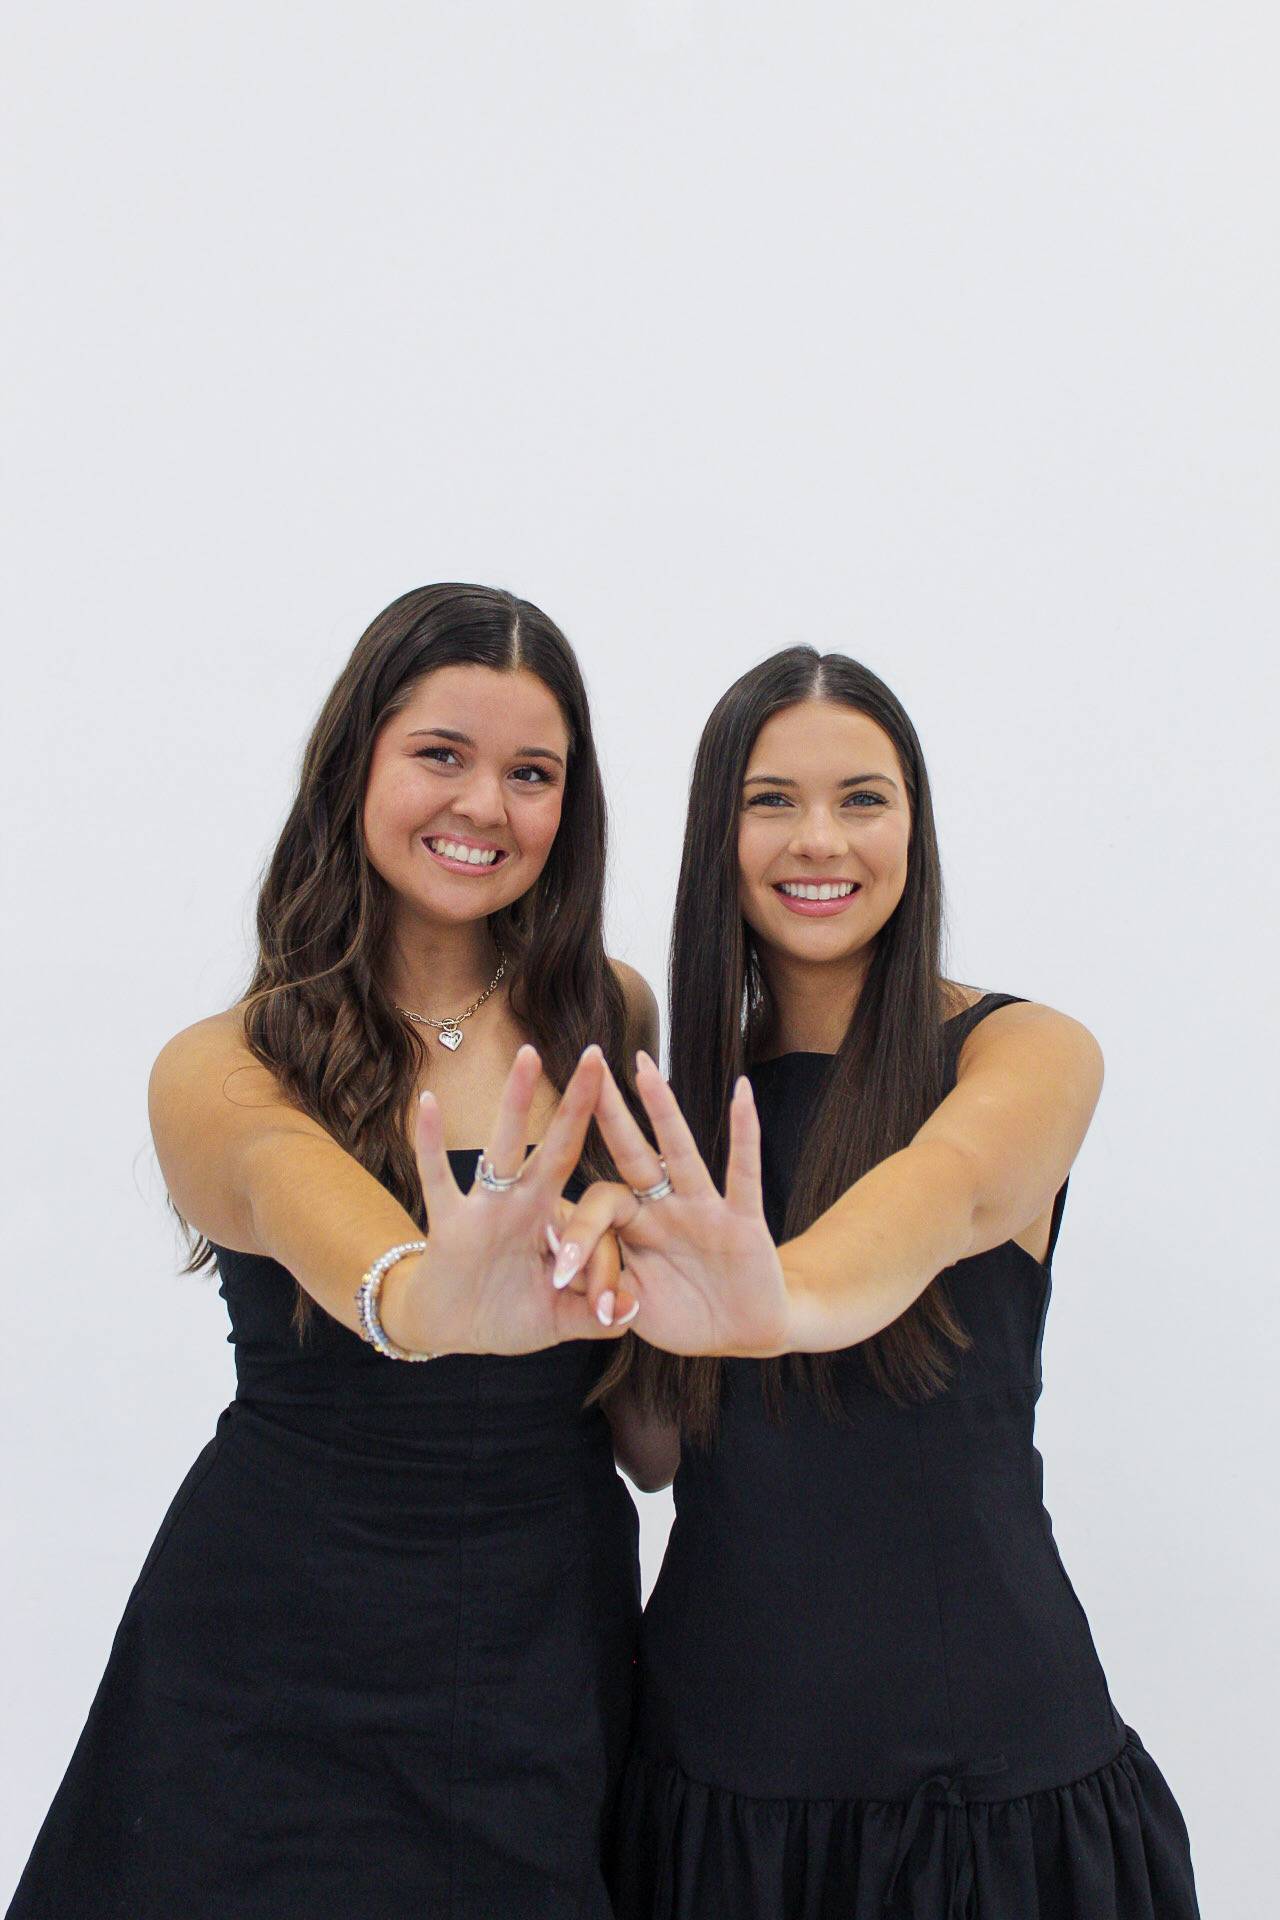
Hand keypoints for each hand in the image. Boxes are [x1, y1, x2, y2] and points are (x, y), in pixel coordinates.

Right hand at [388, 1043, 636, 1355]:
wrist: (447, 1329)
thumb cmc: (506, 1315)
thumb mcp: (558, 1320)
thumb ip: (594, 1316)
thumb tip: (631, 1312)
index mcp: (553, 1221)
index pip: (592, 1204)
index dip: (606, 1226)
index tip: (607, 1259)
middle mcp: (523, 1203)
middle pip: (558, 1146)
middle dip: (579, 1104)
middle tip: (597, 1054)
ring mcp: (486, 1208)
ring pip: (505, 1148)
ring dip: (516, 1103)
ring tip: (529, 1056)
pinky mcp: (449, 1221)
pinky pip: (438, 1177)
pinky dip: (431, 1143)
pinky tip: (428, 1102)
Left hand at [553, 1052, 791, 1356]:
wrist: (739, 1335)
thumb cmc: (679, 1316)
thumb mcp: (630, 1308)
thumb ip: (600, 1290)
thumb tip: (559, 1272)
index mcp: (632, 1228)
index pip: (598, 1208)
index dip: (576, 1235)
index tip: (559, 1272)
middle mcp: (664, 1208)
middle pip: (631, 1151)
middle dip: (609, 1111)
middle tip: (588, 1062)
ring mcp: (703, 1210)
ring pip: (679, 1151)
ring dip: (663, 1110)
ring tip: (644, 1067)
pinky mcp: (742, 1221)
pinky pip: (743, 1172)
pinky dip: (744, 1133)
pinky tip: (742, 1092)